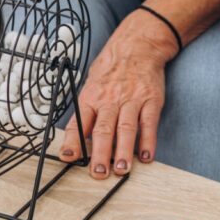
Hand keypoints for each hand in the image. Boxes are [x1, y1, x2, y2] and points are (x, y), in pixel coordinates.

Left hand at [59, 13, 177, 177]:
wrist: (137, 46)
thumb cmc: (110, 69)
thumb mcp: (90, 85)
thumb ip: (86, 111)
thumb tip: (76, 138)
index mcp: (90, 98)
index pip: (78, 123)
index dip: (72, 142)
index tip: (68, 158)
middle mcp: (109, 100)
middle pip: (103, 130)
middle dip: (100, 154)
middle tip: (99, 172)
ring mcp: (131, 101)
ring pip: (126, 130)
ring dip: (124, 152)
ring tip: (122, 170)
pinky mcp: (150, 101)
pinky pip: (149, 123)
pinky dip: (148, 141)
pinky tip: (146, 156)